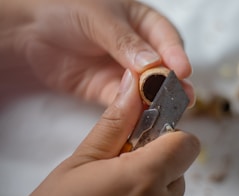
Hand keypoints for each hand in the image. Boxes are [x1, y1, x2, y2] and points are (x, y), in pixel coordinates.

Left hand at [16, 0, 193, 105]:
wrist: (31, 31)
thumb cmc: (67, 10)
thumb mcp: (99, 18)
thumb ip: (125, 41)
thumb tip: (152, 64)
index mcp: (142, 23)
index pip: (165, 38)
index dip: (175, 54)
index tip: (182, 69)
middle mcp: (138, 49)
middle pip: (162, 67)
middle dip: (173, 82)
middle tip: (184, 96)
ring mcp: (124, 72)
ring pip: (147, 88)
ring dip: (158, 100)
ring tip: (171, 111)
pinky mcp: (109, 90)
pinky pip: (127, 103)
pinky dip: (135, 111)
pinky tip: (145, 118)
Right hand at [29, 70, 199, 195]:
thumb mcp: (83, 159)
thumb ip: (115, 122)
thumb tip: (133, 86)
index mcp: (144, 178)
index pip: (185, 142)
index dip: (167, 131)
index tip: (145, 131)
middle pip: (181, 160)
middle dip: (158, 152)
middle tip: (125, 158)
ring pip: (174, 181)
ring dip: (154, 174)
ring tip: (121, 180)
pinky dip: (152, 191)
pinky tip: (125, 193)